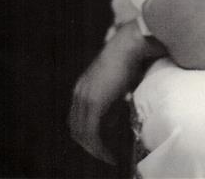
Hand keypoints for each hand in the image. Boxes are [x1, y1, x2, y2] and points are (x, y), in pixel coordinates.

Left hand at [67, 21, 154, 165]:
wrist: (128, 46)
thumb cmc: (128, 59)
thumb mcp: (117, 83)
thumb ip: (112, 101)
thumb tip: (113, 120)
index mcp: (82, 87)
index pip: (77, 118)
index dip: (86, 133)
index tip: (100, 143)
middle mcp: (80, 93)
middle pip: (76, 128)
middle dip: (89, 145)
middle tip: (104, 155)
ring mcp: (85, 98)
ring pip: (83, 134)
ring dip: (95, 150)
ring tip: (108, 158)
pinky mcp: (95, 104)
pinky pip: (92, 134)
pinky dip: (99, 148)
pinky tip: (109, 155)